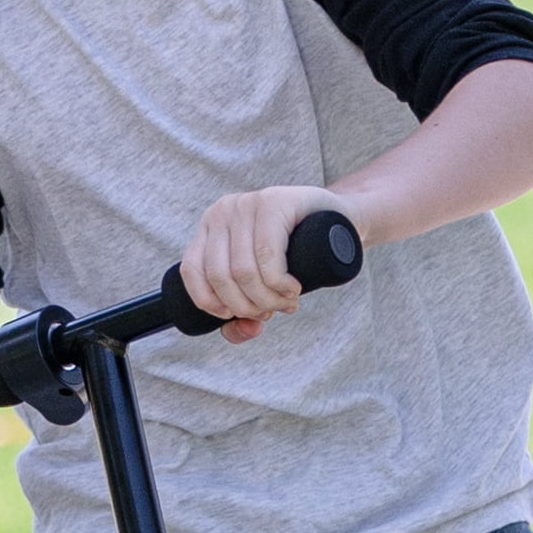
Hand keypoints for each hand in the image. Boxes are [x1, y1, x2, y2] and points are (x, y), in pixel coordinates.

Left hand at [181, 185, 339, 345]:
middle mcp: (222, 211)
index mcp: (210, 227)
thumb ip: (245, 313)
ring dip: (268, 300)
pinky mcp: (273, 202)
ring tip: (287, 302)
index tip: (238, 314)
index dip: (212, 303)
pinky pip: (267, 258)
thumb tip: (246, 329)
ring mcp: (247, 204)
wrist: (340, 221)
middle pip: (220, 277)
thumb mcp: (264, 282)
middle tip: (273, 310)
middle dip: (248, 306)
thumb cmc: (298, 253)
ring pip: (243, 272)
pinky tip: (293, 288)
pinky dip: (279, 284)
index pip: (192, 271)